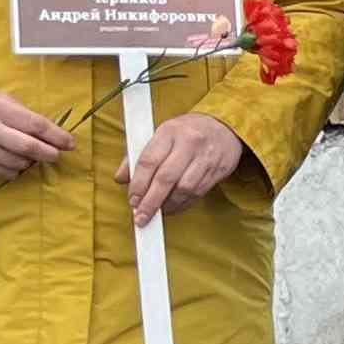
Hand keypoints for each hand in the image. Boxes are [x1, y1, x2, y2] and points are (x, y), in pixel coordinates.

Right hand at [0, 85, 74, 181]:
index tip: (70, 143)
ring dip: (31, 162)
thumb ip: (20, 111)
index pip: (34, 124)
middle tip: (57, 155)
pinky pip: (1, 172)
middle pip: (28, 147)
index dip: (56, 136)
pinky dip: (15, 170)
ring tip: (34, 156)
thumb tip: (48, 129)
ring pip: (16, 163)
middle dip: (49, 154)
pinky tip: (16, 162)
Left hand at [123, 114, 246, 222]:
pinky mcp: (219, 170)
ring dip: (169, 204)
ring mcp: (206, 157)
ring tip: (159, 211)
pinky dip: (184, 204)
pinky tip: (174, 206)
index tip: (132, 200)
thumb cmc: (185, 133)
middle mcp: (189, 143)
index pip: (149, 161)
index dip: (138, 184)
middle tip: (141, 217)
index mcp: (169, 132)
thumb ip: (138, 156)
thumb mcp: (160, 135)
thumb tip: (121, 178)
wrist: (223, 127)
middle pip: (166, 178)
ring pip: (185, 189)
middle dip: (151, 201)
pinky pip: (199, 193)